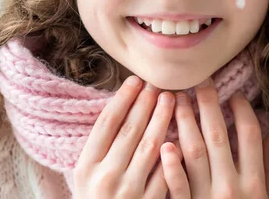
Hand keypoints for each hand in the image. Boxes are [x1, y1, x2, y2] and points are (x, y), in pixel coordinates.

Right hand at [73, 76, 182, 198]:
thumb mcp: (88, 175)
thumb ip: (102, 148)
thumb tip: (125, 105)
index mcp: (86, 167)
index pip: (106, 124)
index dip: (122, 99)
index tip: (135, 80)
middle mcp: (105, 178)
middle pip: (130, 130)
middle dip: (146, 103)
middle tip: (159, 83)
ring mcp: (129, 192)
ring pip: (150, 146)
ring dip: (163, 119)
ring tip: (172, 98)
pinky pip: (165, 172)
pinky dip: (174, 151)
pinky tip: (182, 132)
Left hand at [160, 78, 268, 198]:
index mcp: (254, 183)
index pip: (249, 135)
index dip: (243, 111)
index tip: (235, 95)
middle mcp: (230, 187)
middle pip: (217, 136)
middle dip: (208, 105)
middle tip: (201, 82)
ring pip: (194, 152)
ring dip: (185, 122)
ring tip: (177, 99)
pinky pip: (177, 186)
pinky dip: (171, 166)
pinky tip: (166, 145)